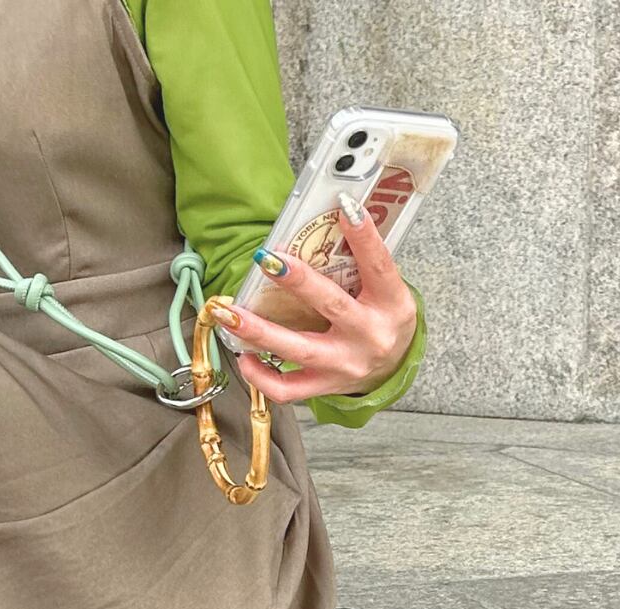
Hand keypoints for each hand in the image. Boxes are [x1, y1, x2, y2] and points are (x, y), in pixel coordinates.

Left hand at [211, 194, 417, 402]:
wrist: (391, 369)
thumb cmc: (381, 319)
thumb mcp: (383, 289)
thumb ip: (359, 263)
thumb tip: (320, 222)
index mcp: (391, 304)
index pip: (379, 266)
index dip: (364, 237)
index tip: (345, 208)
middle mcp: (370, 336)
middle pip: (331, 306)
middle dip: (298, 282)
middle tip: (267, 259)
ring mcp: (346, 365)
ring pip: (298, 350)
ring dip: (258, 331)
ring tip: (228, 313)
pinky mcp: (325, 386)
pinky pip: (287, 388)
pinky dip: (261, 375)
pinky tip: (244, 356)